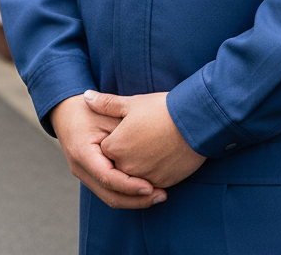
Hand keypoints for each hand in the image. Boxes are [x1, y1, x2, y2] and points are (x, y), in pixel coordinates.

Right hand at [49, 94, 166, 208]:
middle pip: (109, 195)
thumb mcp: (107, 115)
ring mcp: (85, 176)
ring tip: (158, 195)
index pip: (108, 178)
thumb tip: (149, 147)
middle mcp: (81, 170)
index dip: (130, 185)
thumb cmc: (89, 109)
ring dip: (134, 200)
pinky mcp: (91, 176)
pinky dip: (127, 193)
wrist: (67, 112)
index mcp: (83, 153)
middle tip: (161, 195)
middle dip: (136, 200)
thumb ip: (124, 132)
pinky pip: (109, 191)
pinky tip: (146, 190)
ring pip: (110, 197)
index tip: (150, 187)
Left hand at [86, 90, 206, 188]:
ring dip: (139, 166)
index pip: (105, 149)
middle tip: (140, 137)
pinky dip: (153, 173)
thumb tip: (86, 97)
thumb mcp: (132, 103)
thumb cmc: (162, 109)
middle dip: (125, 154)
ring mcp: (145, 177)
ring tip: (152, 146)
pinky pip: (152, 182)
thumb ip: (106, 104)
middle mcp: (126, 166)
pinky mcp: (162, 183)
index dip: (115, 137)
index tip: (127, 128)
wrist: (195, 122)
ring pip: (134, 175)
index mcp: (115, 147)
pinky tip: (162, 156)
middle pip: (118, 164)